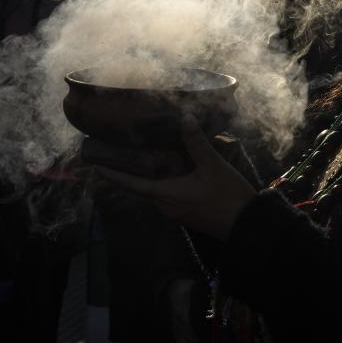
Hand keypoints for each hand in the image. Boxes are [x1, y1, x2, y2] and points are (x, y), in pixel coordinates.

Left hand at [97, 116, 256, 239]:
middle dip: (133, 171)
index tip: (95, 167)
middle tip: (124, 152)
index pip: (131, 185)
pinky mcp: (187, 213)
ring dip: (151, 176)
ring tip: (147, 156)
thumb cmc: (228, 197)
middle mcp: (166, 206)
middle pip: (143, 187)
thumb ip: (197, 143)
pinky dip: (165, 182)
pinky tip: (173, 169)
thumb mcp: (213, 166)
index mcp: (166, 195)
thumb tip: (185, 117)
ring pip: (157, 191)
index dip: (112, 176)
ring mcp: (176, 212)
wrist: (246, 225)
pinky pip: (168, 195)